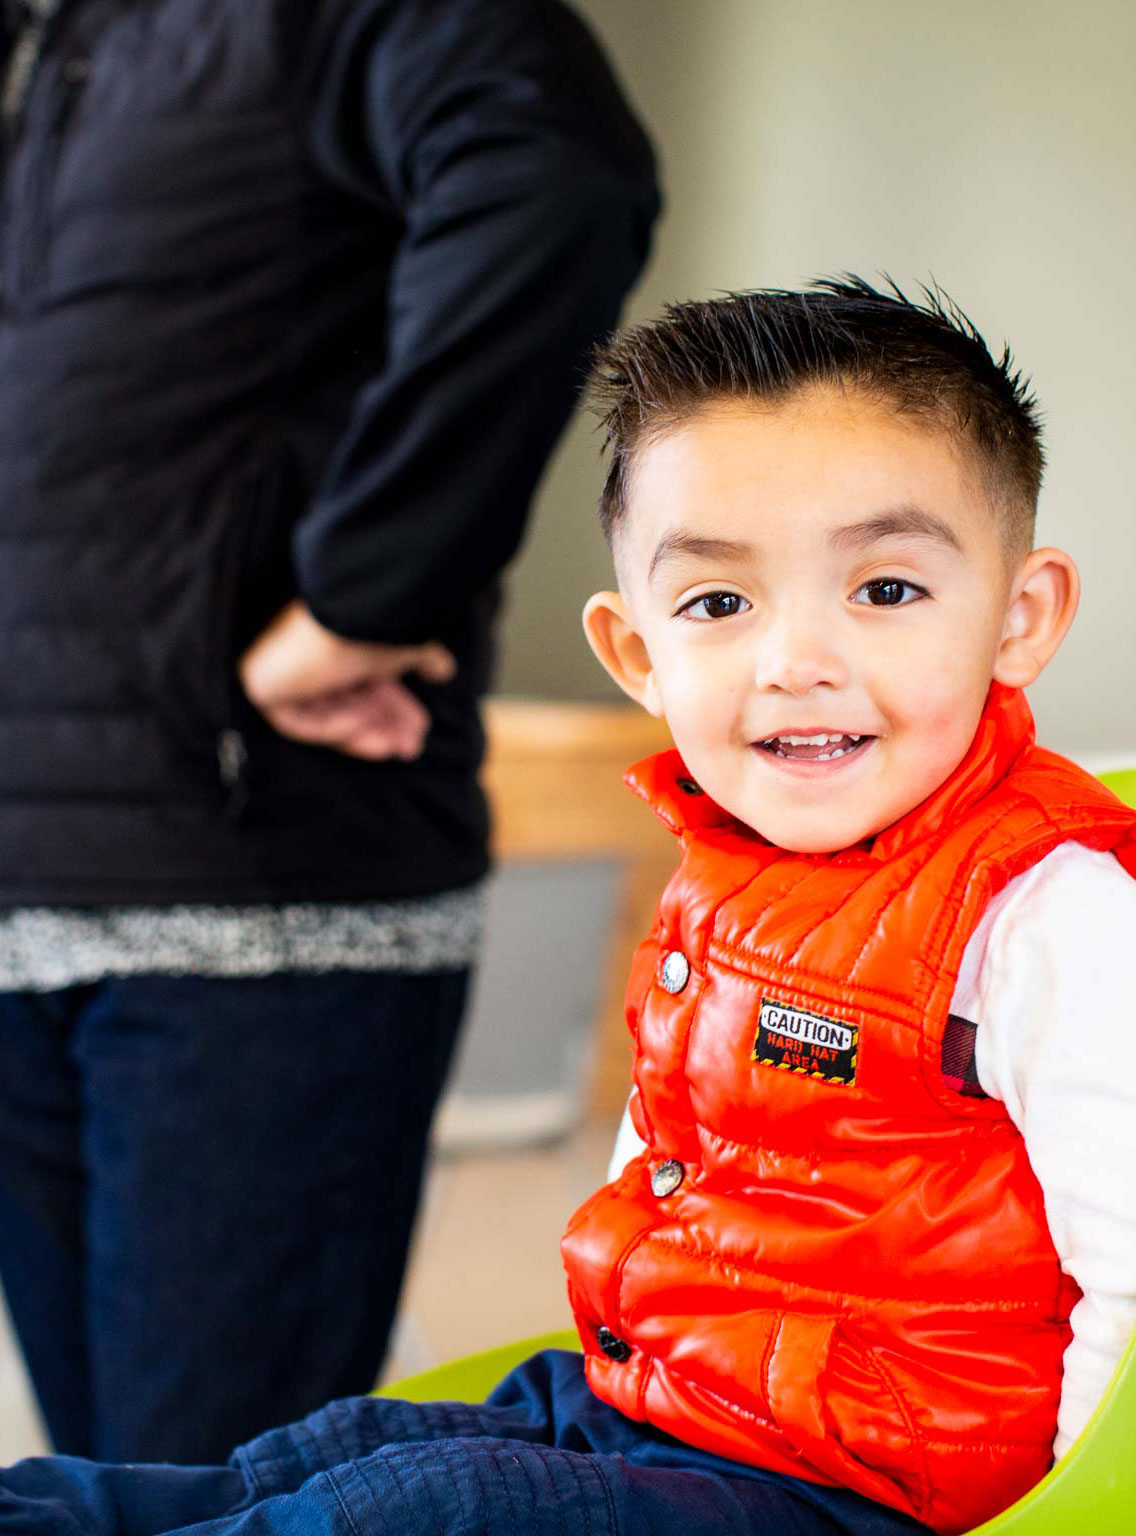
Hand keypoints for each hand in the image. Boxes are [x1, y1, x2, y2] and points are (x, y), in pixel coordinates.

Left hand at [238, 600, 454, 759]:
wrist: (347, 610)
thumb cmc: (376, 625)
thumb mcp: (407, 646)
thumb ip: (424, 657)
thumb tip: (444, 669)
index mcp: (338, 641)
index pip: (362, 683)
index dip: (392, 708)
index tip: (418, 728)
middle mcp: (309, 654)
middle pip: (346, 702)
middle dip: (383, 726)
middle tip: (412, 746)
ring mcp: (284, 670)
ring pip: (326, 715)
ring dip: (364, 732)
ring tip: (396, 745)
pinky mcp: (263, 685)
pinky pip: (298, 723)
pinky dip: (329, 726)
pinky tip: (356, 723)